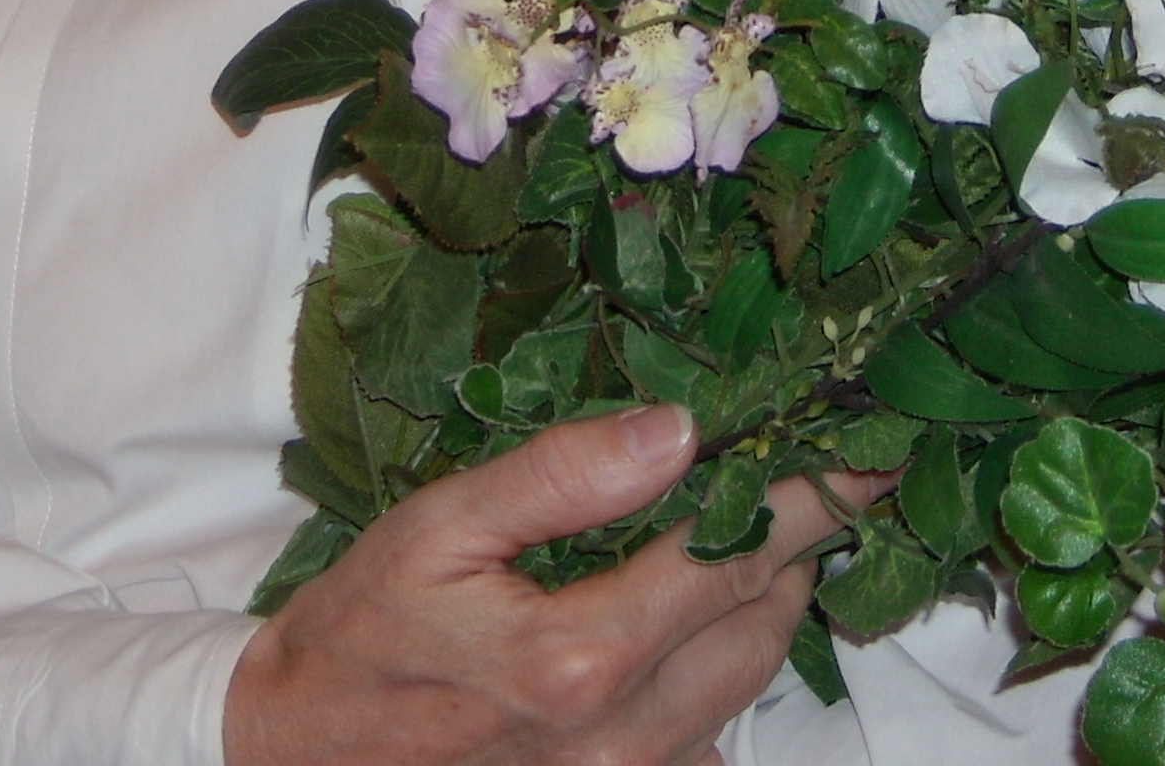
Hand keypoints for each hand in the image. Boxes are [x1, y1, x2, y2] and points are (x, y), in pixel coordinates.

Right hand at [222, 405, 881, 765]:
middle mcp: (620, 738)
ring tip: (753, 530)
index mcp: (578, 660)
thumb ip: (560, 478)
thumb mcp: (439, 529)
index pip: (733, 561)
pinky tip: (687, 616)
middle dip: (796, 544)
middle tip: (800, 471)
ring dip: (762, 605)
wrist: (304, 755)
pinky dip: (718, 669)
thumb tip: (678, 430)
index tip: (860, 449)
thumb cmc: (363, 634)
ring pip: (748, 682)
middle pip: (763, 625)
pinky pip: (711, 735)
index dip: (807, 497)